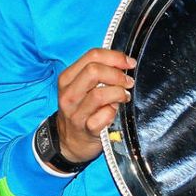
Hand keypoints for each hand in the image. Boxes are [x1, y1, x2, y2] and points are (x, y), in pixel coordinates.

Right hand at [54, 49, 134, 167]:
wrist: (69, 140)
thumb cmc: (80, 109)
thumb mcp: (81, 87)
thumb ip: (97, 72)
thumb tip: (123, 62)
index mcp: (67, 78)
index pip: (92, 56)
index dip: (115, 57)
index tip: (128, 63)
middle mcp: (69, 94)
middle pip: (94, 71)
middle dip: (117, 74)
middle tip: (128, 82)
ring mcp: (76, 113)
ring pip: (100, 94)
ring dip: (118, 93)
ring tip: (124, 96)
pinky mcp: (87, 129)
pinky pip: (106, 115)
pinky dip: (114, 112)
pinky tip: (116, 112)